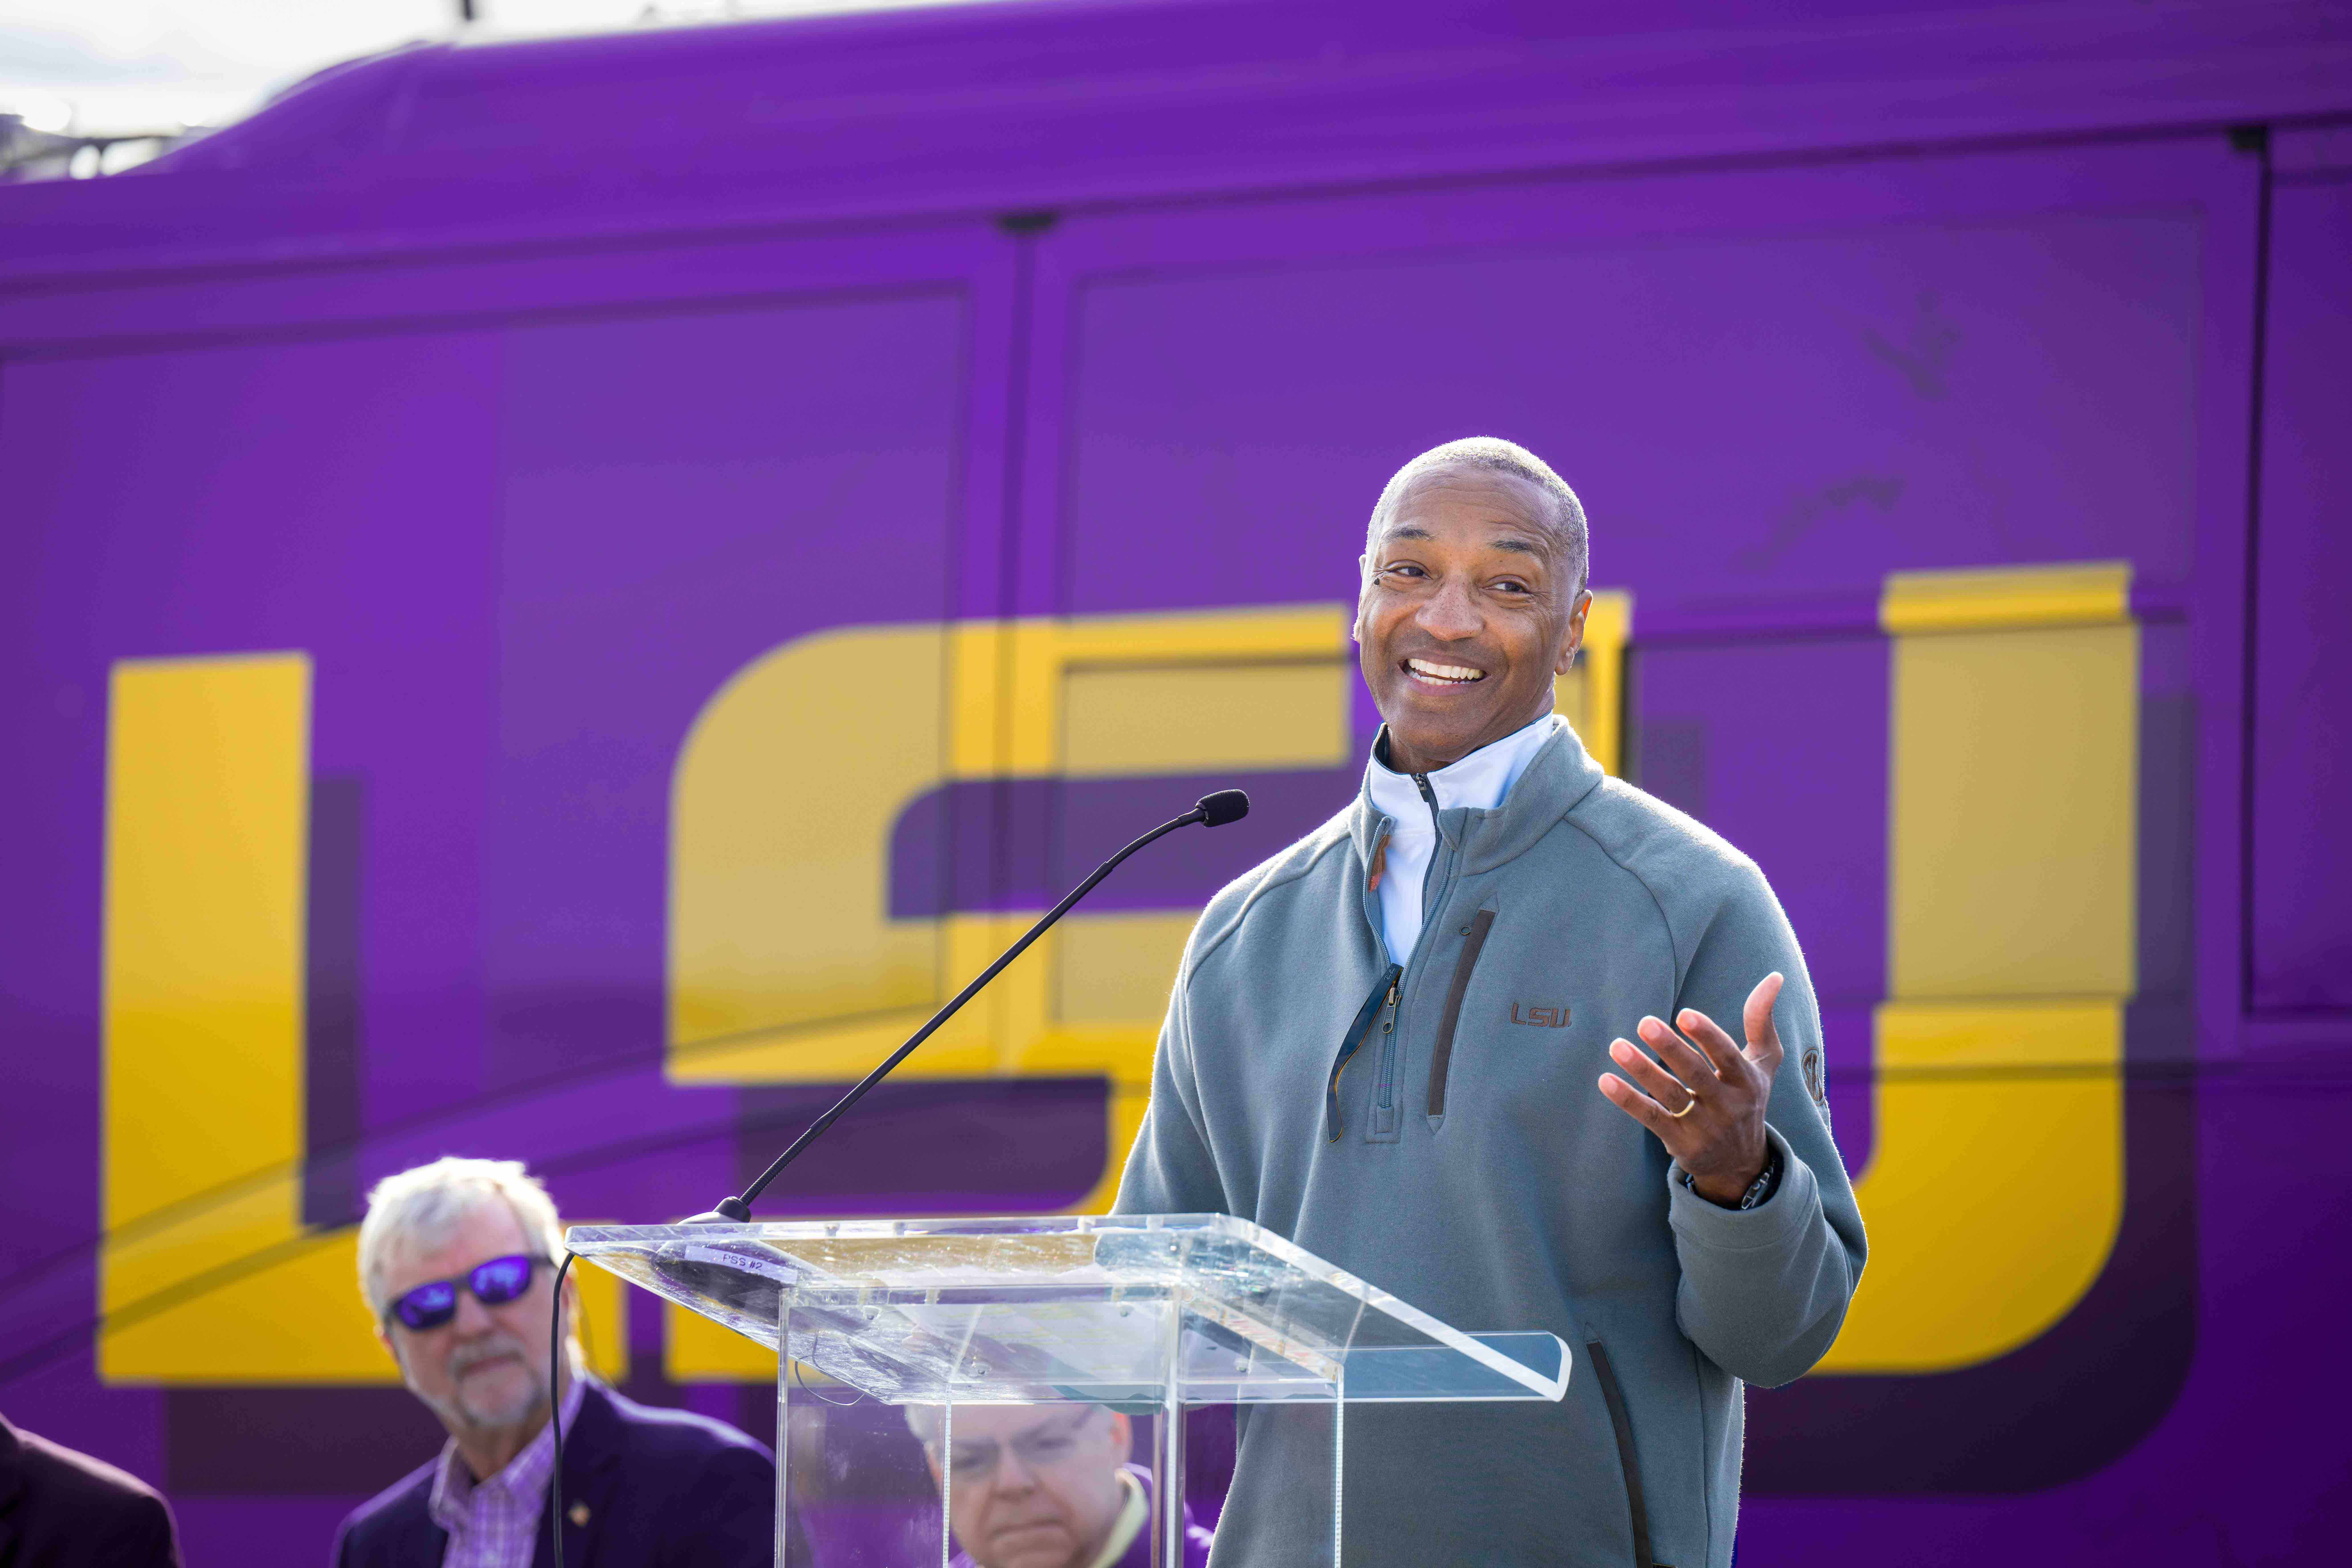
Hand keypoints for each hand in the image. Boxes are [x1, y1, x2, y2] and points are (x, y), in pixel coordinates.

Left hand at [1598, 973, 1784, 1204]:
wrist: (1740, 1163)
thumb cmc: (1747, 1098)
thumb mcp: (1763, 1063)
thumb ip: (1761, 1021)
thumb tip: (1774, 976)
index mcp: (1747, 1081)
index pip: (1727, 1056)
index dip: (1707, 1036)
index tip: (1684, 1014)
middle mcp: (1727, 1105)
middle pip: (1695, 1074)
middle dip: (1670, 1048)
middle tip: (1644, 1022)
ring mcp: (1703, 1127)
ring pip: (1669, 1095)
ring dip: (1642, 1070)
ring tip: (1617, 1046)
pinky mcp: (1680, 1143)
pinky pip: (1651, 1119)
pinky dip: (1628, 1100)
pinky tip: (1606, 1080)